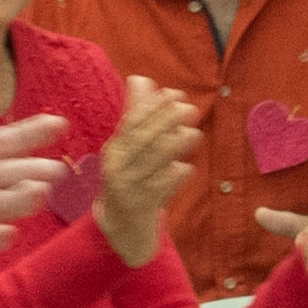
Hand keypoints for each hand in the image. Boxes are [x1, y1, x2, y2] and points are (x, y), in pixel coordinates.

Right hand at [90, 79, 197, 265]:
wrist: (119, 229)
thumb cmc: (127, 179)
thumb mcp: (126, 148)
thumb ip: (135, 114)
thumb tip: (141, 79)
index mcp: (114, 150)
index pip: (131, 122)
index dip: (153, 105)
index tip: (174, 93)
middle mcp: (117, 167)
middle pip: (142, 139)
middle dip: (166, 120)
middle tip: (190, 108)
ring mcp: (128, 188)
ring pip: (153, 162)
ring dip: (175, 145)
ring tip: (194, 133)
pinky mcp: (141, 208)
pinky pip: (160, 188)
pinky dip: (175, 176)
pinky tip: (188, 167)